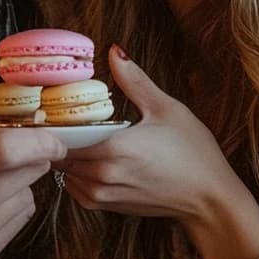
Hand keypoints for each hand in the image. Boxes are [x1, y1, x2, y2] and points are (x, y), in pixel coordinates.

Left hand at [59, 47, 234, 220]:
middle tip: (58, 116)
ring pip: (65, 174)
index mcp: (113, 149)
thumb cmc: (194, 154)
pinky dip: (75, 175)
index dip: (49, 122)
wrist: (210, 200)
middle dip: (56, 137)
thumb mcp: (166, 109)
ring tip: (74, 135)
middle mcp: (102, 176)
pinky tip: (88, 158)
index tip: (48, 107)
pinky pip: (76, 190)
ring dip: (65, 156)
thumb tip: (114, 51)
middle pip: (58, 155)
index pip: (60, 138)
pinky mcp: (108, 207)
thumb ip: (135, 81)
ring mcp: (104, 195)